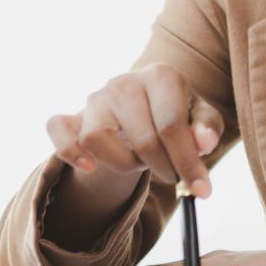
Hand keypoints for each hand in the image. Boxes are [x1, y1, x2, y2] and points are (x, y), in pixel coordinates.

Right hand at [46, 62, 224, 197]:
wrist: (141, 109)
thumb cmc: (174, 114)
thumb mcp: (200, 117)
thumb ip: (207, 128)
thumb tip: (204, 143)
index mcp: (161, 75)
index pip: (172, 125)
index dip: (188, 163)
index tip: (201, 190)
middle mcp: (124, 82)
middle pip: (143, 139)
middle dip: (163, 168)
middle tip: (171, 174)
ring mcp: (94, 98)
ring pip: (97, 139)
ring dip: (123, 163)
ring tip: (140, 161)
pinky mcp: (70, 116)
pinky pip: (58, 132)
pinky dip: (70, 152)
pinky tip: (90, 167)